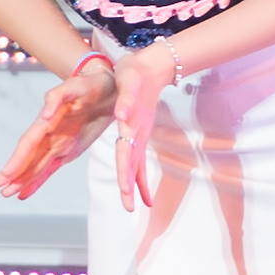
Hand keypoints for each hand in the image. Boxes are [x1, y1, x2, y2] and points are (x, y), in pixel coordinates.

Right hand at [0, 65, 115, 199]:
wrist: (107, 87)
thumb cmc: (91, 84)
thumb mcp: (77, 86)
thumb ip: (58, 97)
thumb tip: (45, 114)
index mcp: (48, 120)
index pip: (29, 142)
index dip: (18, 159)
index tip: (7, 173)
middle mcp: (48, 134)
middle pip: (27, 157)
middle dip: (11, 173)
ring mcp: (56, 144)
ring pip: (35, 166)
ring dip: (20, 180)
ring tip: (5, 194)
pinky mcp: (67, 151)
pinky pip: (49, 170)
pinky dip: (36, 182)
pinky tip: (23, 193)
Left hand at [112, 45, 174, 212]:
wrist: (152, 67)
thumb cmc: (134, 71)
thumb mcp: (128, 78)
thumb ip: (126, 98)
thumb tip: (122, 115)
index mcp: (131, 122)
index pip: (126, 150)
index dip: (124, 170)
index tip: (124, 188)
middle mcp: (137, 132)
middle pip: (132, 163)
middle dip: (130, 185)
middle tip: (127, 207)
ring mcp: (140, 135)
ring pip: (135, 165)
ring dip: (134, 186)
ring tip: (130, 207)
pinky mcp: (139, 134)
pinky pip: (139, 161)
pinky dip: (139, 178)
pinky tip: (143, 196)